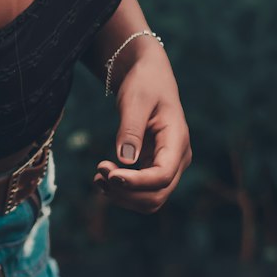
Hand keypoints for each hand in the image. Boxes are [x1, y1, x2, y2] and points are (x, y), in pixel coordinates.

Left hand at [93, 44, 191, 212]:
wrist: (148, 77)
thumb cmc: (144, 83)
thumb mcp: (135, 100)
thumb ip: (130, 129)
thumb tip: (125, 160)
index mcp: (177, 140)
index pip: (162, 175)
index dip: (136, 182)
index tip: (109, 175)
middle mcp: (178, 158)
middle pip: (157, 195)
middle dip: (126, 191)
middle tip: (99, 172)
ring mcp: (168, 166)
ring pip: (150, 200)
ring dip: (122, 196)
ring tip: (98, 178)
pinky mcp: (155, 169)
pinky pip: (142, 192)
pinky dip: (122, 192)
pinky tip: (103, 179)